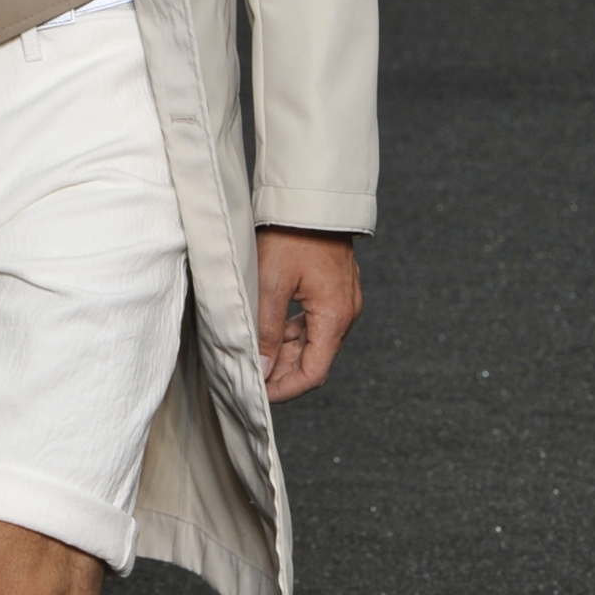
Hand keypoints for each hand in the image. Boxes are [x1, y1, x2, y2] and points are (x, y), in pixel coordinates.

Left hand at [256, 228, 361, 402]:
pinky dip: (291, 334)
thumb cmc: (292, 235)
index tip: (259, 394)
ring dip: (284, 354)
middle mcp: (344, 314)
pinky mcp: (332, 291)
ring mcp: (341, 302)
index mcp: (335, 316)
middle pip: (314, 360)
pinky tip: (269, 335)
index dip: (285, 389)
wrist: (311, 200)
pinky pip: (313, 324)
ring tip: (255, 358)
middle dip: (282, 374)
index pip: (314, 373)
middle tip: (250, 378)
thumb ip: (267, 330)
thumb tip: (263, 367)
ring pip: (312, 343)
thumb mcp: (271, 284)